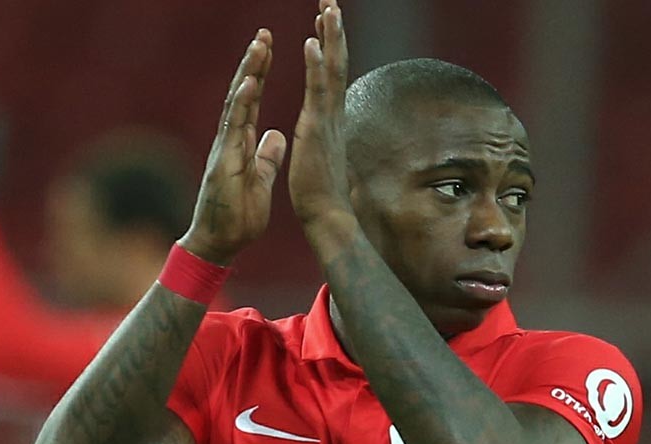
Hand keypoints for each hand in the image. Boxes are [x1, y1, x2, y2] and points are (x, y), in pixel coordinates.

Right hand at [179, 30, 286, 265]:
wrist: (221, 242)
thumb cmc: (238, 215)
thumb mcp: (261, 179)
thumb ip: (266, 156)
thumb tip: (276, 136)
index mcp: (241, 143)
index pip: (252, 101)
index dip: (260, 74)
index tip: (269, 48)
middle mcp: (230, 140)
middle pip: (243, 94)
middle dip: (254, 63)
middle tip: (264, 34)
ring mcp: (225, 149)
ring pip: (237, 104)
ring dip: (248, 74)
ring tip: (259, 46)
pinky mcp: (223, 162)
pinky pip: (233, 128)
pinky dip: (241, 104)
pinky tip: (250, 82)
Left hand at [288, 0, 352, 230]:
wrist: (327, 216)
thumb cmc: (321, 193)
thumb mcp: (320, 156)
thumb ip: (323, 138)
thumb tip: (327, 134)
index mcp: (329, 120)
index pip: (331, 75)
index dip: (330, 47)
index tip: (326, 20)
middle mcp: (333, 115)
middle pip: (337, 64)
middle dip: (335, 31)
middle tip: (330, 0)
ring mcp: (327, 121)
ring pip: (332, 71)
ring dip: (331, 38)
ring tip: (328, 8)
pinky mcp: (316, 131)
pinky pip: (317, 92)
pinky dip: (316, 65)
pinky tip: (313, 41)